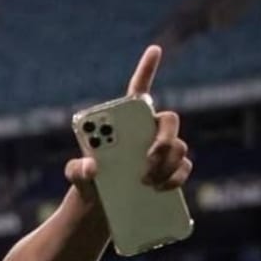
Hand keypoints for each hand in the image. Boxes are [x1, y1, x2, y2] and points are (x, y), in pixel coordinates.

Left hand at [65, 45, 192, 199]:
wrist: (100, 211)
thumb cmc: (88, 185)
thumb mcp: (76, 177)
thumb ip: (77, 170)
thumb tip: (91, 167)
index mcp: (123, 125)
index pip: (138, 91)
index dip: (147, 69)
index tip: (155, 49)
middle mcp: (147, 133)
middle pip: (167, 122)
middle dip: (163, 137)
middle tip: (149, 156)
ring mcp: (162, 153)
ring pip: (178, 146)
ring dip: (168, 162)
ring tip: (147, 181)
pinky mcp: (171, 173)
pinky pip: (184, 168)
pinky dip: (176, 177)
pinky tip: (161, 187)